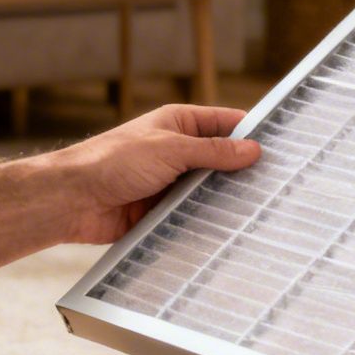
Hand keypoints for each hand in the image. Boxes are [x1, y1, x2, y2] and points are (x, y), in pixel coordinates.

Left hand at [47, 104, 261, 243]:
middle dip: (244, 171)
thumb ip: (213, 151)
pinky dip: (208, 221)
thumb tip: (252, 150)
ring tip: (263, 210)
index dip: (252, 133)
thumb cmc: (111, 162)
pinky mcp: (162, 212)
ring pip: (209, 190)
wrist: (71, 200)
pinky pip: (193, 215)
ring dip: (226, 199)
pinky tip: (231, 230)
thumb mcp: (170, 149)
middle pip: (222, 160)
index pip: (225, 124)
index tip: (282, 147)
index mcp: (178, 125)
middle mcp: (177, 152)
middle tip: (280, 184)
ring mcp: (171, 183)